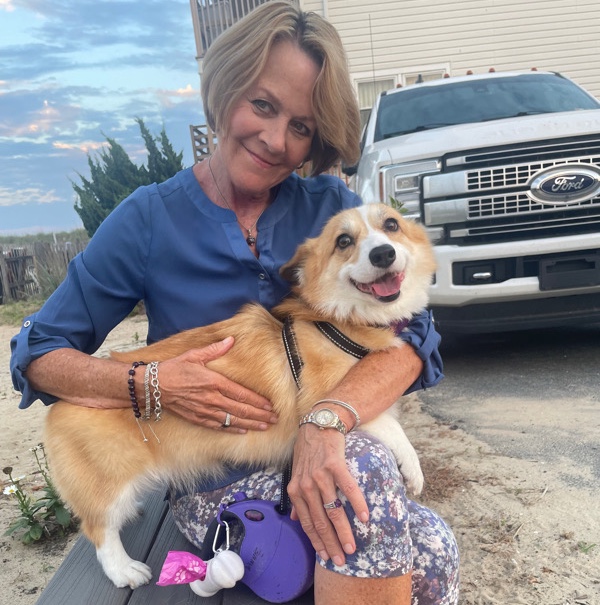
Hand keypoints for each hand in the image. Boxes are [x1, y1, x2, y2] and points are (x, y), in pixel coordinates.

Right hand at [154, 337, 275, 431]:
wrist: (152, 386)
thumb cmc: (174, 368)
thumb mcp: (194, 355)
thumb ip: (215, 349)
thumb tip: (231, 340)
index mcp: (214, 382)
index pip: (241, 394)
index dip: (257, 401)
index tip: (270, 405)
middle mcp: (212, 398)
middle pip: (241, 409)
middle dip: (259, 415)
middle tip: (274, 419)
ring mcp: (204, 410)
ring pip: (232, 420)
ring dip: (250, 424)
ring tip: (265, 427)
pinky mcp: (197, 418)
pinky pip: (218, 426)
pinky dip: (232, 429)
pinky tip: (242, 431)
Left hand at [287, 426, 368, 565]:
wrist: (319, 424)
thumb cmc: (309, 451)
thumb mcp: (296, 474)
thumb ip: (297, 498)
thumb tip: (295, 520)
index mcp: (296, 490)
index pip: (307, 523)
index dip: (317, 542)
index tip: (326, 557)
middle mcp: (306, 485)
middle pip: (320, 521)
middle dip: (331, 543)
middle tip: (342, 560)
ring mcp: (320, 475)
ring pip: (333, 510)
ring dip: (344, 531)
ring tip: (352, 547)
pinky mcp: (334, 464)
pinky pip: (348, 488)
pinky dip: (357, 504)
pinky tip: (365, 518)